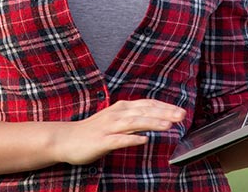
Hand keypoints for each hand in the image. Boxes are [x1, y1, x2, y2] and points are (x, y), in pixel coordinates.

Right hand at [54, 99, 185, 164]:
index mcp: (121, 108)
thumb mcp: (115, 119)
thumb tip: (154, 118)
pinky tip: (143, 140)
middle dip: (164, 113)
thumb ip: (133, 118)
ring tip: (168, 126)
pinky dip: (131, 139)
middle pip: (144, 111)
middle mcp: (117, 114)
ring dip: (152, 123)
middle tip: (181, 116)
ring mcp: (109, 127)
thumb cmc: (93, 131)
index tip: (180, 111)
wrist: (66, 139)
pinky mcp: (101, 141)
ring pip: (134, 123)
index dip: (165, 107)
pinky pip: (118, 140)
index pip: (147, 104)